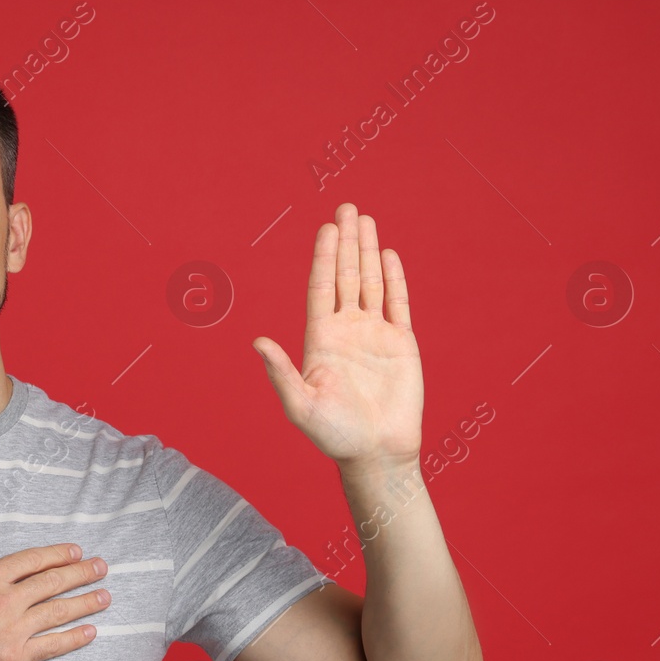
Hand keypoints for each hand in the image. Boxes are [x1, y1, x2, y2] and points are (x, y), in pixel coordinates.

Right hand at [0, 517, 111, 660]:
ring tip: (105, 596)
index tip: (75, 552)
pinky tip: (90, 631)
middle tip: (101, 568)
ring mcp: (13, 632)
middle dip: (81, 573)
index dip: (57, 554)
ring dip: (86, 602)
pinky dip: (74, 638)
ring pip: (58, 612)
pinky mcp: (14, 659)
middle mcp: (5, 602)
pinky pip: (52, 646)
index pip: (32, 560)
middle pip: (53, 582)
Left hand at [252, 202, 423, 474]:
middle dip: (346, 242)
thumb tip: (257, 342)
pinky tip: (388, 256)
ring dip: (368, 252)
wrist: (376, 453)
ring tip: (366, 219)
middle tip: (347, 207)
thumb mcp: (300, 404)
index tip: (326, 228)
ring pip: (370, 283)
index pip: (321, 287)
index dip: (323, 257)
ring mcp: (375, 335)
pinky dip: (394, 279)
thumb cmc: (334, 435)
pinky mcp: (401, 345)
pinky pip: (398, 304)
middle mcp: (346, 331)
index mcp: (320, 340)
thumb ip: (281, 372)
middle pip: (345, 276)